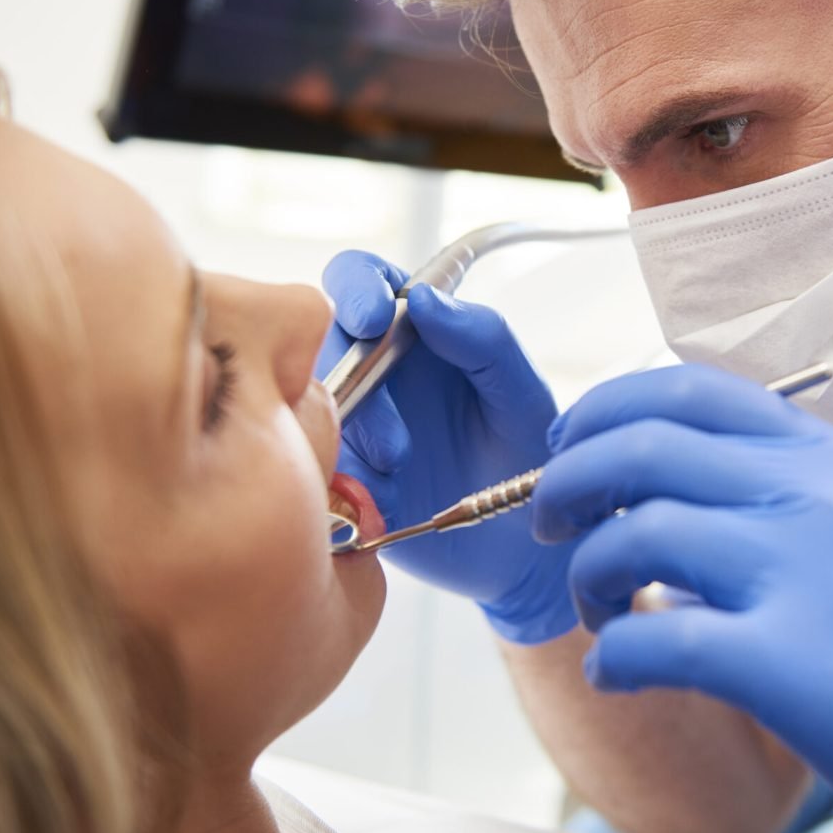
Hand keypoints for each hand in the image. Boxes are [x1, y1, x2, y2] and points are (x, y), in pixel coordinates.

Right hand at [318, 251, 573, 643]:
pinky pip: (308, 461)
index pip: (364, 280)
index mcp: (415, 334)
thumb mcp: (520, 395)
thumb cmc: (526, 458)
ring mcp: (346, 424)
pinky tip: (379, 498)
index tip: (373, 316)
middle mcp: (372, 372)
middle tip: (391, 414)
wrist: (520, 551)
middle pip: (320, 339)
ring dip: (349, 428)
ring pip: (306, 400)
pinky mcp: (332, 476)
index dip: (356, 287)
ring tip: (399, 462)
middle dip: (349, 371)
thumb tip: (423, 298)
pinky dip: (337, 476)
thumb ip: (483, 339)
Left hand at [535, 365, 832, 832]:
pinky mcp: (795, 666)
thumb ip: (783, 489)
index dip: (602, 410)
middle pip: (641, 443)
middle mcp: (817, 496)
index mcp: (830, 458)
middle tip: (549, 528)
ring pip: (635, 533)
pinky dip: (610, 657)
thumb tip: (665, 486)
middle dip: (565, 481)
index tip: (568, 453)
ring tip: (595, 612)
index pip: (686, 388)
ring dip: (583, 574)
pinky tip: (617, 674)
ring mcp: (808, 575)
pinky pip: (652, 637)